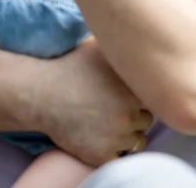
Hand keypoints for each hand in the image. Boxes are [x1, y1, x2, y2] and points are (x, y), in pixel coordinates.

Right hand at [40, 38, 152, 165]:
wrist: (42, 93)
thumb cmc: (70, 66)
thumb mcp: (98, 46)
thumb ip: (121, 45)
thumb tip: (135, 37)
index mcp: (133, 88)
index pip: (153, 97)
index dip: (140, 95)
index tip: (128, 93)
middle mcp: (129, 113)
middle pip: (147, 120)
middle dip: (135, 114)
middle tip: (116, 107)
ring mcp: (117, 137)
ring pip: (137, 141)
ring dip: (128, 134)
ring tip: (109, 122)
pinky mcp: (102, 155)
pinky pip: (120, 158)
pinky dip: (113, 150)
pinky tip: (101, 136)